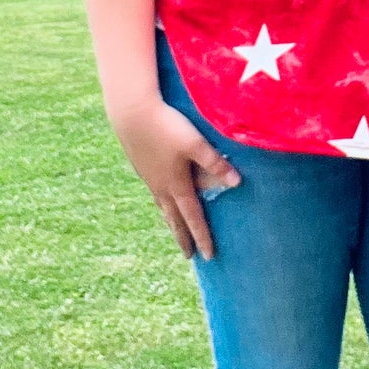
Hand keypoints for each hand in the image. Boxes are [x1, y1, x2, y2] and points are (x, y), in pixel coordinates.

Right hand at [107, 95, 240, 261]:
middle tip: (189, 255)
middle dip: (183, 237)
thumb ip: (215, 163)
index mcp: (176, 184)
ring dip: (170, 221)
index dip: (202, 237)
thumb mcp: (196, 143)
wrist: (131, 112)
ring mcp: (148, 177)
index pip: (193, 217)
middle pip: (174, 218)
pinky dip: (161, 204)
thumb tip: (237, 183)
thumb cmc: (167, 126)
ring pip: (162, 207)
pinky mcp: (140, 165)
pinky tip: (160, 197)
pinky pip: (154, 193)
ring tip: (174, 231)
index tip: (209, 256)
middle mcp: (161, 186)